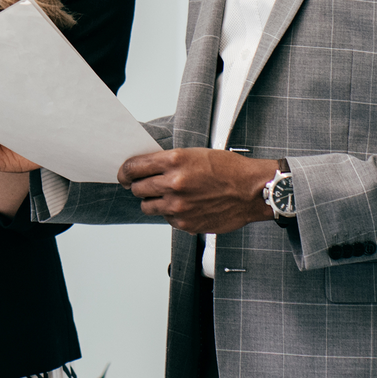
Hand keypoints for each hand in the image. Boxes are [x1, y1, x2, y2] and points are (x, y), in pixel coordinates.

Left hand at [117, 148, 277, 233]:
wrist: (252, 191)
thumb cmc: (228, 170)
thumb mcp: (194, 154)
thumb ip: (167, 162)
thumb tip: (145, 168)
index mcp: (174, 161)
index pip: (133, 167)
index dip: (125, 171)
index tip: (124, 174)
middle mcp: (173, 184)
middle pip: (136, 188)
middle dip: (138, 186)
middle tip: (146, 185)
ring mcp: (178, 206)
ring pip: (147, 206)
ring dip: (152, 201)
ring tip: (167, 196)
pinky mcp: (185, 223)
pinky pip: (165, 218)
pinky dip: (170, 213)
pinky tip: (185, 205)